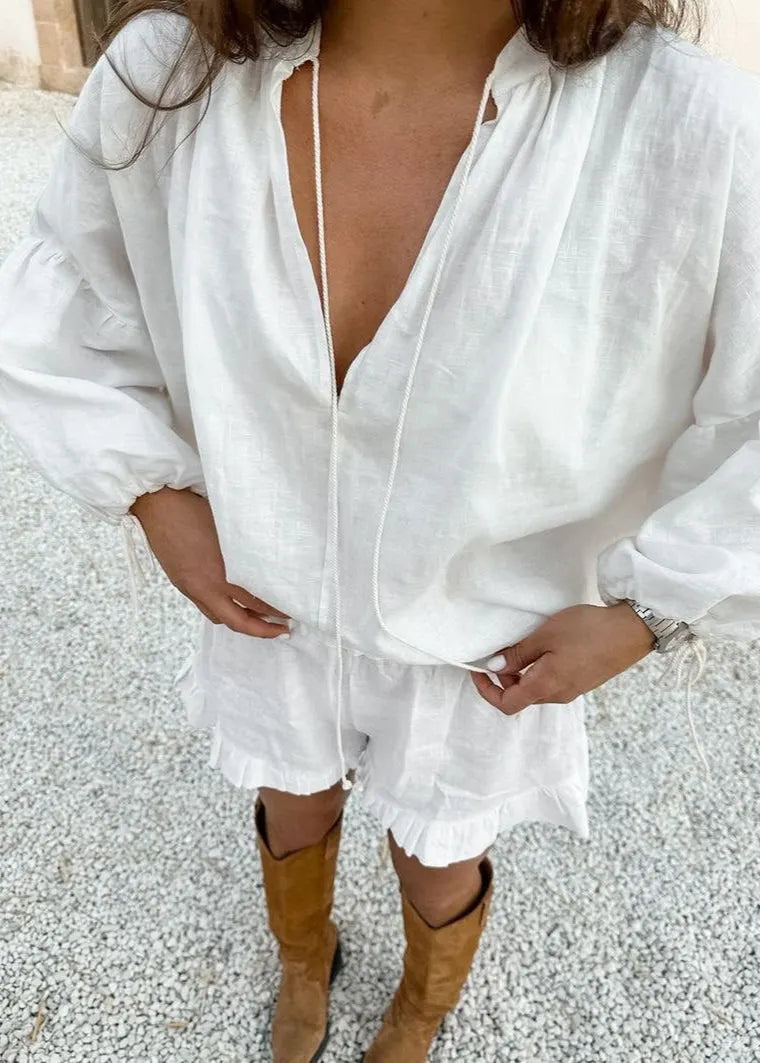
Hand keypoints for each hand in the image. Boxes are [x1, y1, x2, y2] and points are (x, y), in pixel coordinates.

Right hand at [129, 487, 290, 637]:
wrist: (157, 504)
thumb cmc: (196, 508)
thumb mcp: (231, 530)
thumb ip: (249, 552)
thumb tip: (270, 565)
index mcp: (221, 572)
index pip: (256, 601)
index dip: (277, 610)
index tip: (294, 611)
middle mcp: (205, 586)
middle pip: (238, 621)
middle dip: (262, 630)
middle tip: (283, 630)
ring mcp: (191, 588)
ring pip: (219, 618)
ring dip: (241, 622)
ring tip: (262, 620)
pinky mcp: (182, 584)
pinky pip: (206, 608)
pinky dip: (223, 612)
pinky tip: (235, 605)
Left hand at [469, 603, 655, 715]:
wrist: (632, 630)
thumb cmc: (588, 630)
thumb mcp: (545, 635)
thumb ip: (518, 654)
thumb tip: (495, 667)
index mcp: (545, 686)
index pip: (507, 704)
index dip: (487, 690)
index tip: (479, 670)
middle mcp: (559, 695)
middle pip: (521, 697)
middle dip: (505, 678)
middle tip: (505, 650)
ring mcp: (573, 690)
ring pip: (537, 689)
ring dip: (523, 673)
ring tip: (526, 645)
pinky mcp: (584, 682)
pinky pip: (553, 683)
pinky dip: (540, 671)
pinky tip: (546, 648)